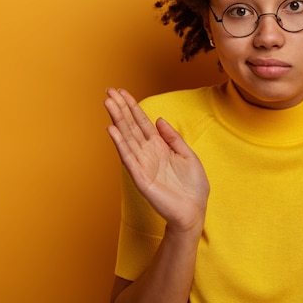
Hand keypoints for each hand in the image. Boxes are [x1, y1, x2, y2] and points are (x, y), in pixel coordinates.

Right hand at [104, 88, 209, 232]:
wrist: (194, 211)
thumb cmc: (193, 187)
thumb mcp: (187, 156)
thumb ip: (173, 138)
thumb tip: (158, 120)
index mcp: (160, 147)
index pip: (142, 123)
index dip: (132, 107)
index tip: (122, 92)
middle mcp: (148, 153)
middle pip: (131, 126)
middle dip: (121, 108)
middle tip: (109, 91)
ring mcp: (143, 165)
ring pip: (127, 138)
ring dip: (117, 120)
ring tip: (108, 103)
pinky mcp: (141, 178)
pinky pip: (128, 158)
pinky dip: (120, 143)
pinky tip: (112, 129)